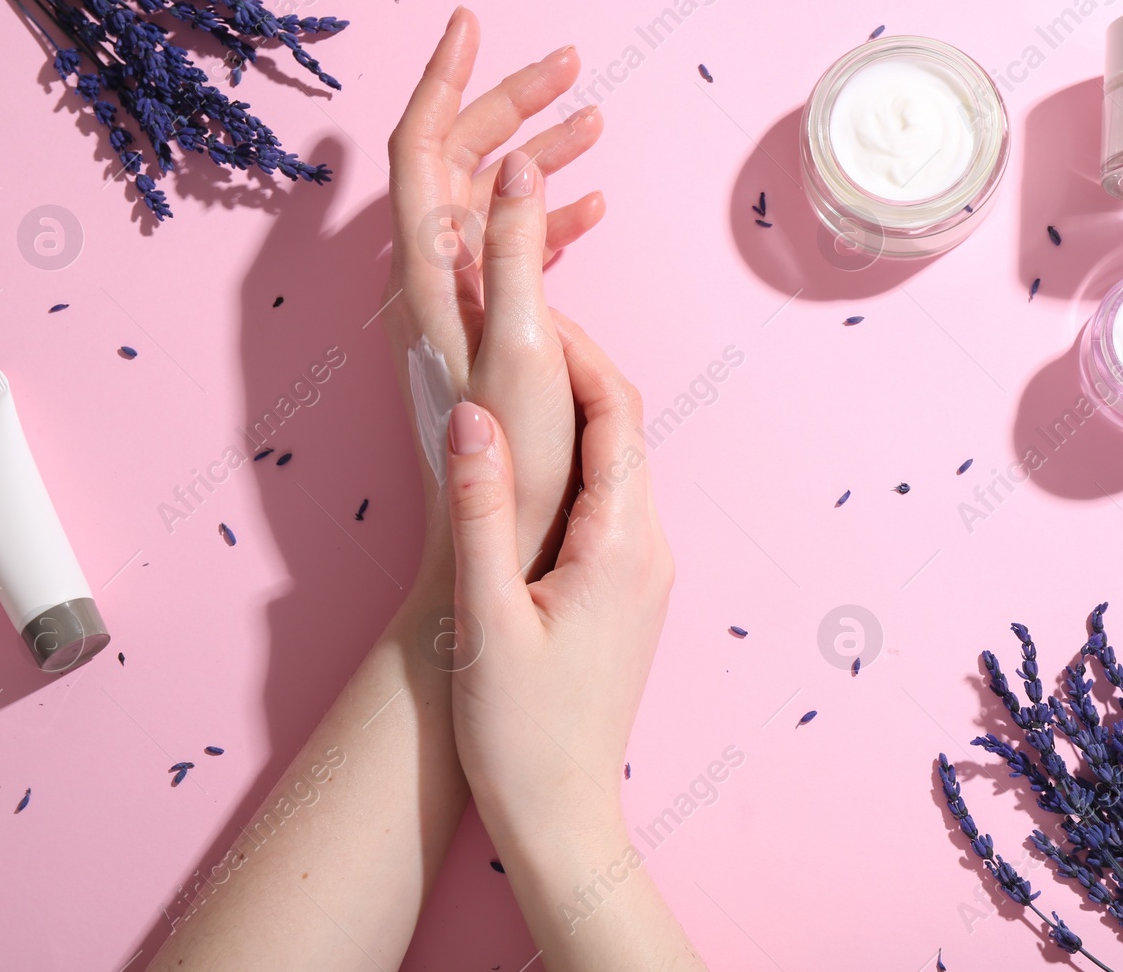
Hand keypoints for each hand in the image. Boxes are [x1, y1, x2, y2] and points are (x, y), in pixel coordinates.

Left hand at [384, 6, 604, 573]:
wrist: (492, 543)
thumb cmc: (510, 462)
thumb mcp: (521, 347)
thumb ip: (518, 249)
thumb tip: (524, 161)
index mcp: (427, 274)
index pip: (417, 146)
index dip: (442, 78)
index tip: (472, 22)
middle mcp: (429, 281)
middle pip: (456, 161)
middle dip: (509, 103)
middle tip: (571, 65)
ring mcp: (455, 306)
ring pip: (488, 201)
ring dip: (535, 155)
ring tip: (594, 122)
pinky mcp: (482, 332)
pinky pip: (510, 250)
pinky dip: (546, 218)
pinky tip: (590, 209)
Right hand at [443, 311, 671, 844]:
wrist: (561, 817)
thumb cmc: (520, 731)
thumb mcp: (485, 616)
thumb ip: (481, 508)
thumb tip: (474, 411)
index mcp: (623, 543)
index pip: (614, 411)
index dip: (574, 350)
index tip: (525, 306)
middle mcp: (649, 547)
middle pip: (620, 427)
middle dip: (571, 370)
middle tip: (507, 326)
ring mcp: (644, 570)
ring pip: (612, 462)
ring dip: (566, 415)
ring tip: (501, 379)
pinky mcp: (625, 590)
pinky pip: (604, 501)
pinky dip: (566, 464)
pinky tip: (515, 462)